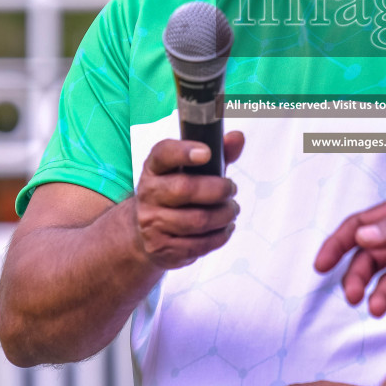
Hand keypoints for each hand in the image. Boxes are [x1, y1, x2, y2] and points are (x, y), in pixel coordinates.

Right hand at [129, 132, 244, 269]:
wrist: (147, 232)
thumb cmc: (178, 194)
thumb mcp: (192, 171)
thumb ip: (218, 153)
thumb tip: (238, 138)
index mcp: (155, 168)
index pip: (163, 154)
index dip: (184, 152)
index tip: (206, 153)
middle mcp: (148, 193)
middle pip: (185, 189)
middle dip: (218, 190)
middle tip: (231, 189)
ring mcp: (152, 222)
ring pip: (197, 220)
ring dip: (224, 215)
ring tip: (232, 210)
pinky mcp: (162, 248)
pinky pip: (199, 244)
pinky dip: (220, 236)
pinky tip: (225, 228)